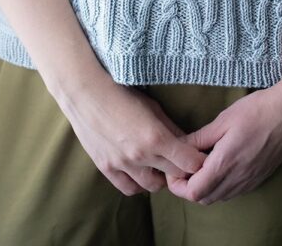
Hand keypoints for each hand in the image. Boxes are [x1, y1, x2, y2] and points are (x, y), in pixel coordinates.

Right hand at [60, 73, 207, 196]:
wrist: (84, 92)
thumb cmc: (121, 92)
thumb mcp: (152, 106)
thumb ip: (171, 128)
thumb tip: (188, 144)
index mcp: (156, 137)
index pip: (190, 163)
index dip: (197, 161)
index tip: (197, 156)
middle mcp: (141, 155)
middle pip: (174, 176)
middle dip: (181, 170)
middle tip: (180, 160)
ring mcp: (122, 165)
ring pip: (153, 187)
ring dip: (160, 178)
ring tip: (158, 165)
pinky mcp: (106, 168)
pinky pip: (129, 189)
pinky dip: (139, 184)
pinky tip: (140, 171)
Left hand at [164, 79, 281, 205]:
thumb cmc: (256, 111)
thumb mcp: (222, 120)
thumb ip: (199, 138)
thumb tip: (180, 147)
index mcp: (225, 164)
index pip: (193, 192)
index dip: (178, 185)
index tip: (174, 169)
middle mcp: (238, 178)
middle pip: (204, 199)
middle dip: (189, 188)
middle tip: (184, 167)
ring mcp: (250, 181)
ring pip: (219, 197)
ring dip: (206, 188)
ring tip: (201, 165)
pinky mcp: (259, 178)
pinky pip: (234, 192)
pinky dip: (221, 186)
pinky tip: (221, 165)